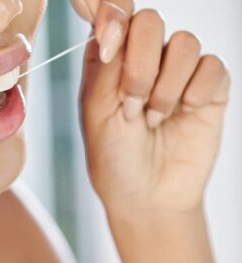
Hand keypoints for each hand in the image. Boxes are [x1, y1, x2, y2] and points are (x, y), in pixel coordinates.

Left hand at [76, 7, 231, 216]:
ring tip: (153, 120)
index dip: (114, 13)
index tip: (112, 42)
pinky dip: (196, 93)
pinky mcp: (210, 86)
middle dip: (140, 66)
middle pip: (149, 20)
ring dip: (166, 88)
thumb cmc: (113, 157)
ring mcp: (177, 70)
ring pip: (184, 43)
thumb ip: (106, 64)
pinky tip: (184, 115)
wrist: (148, 196)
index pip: (113, 12)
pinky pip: (213, 66)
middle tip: (132, 105)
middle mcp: (143, 57)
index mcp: (107, 59)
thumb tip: (115, 19)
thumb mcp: (97, 114)